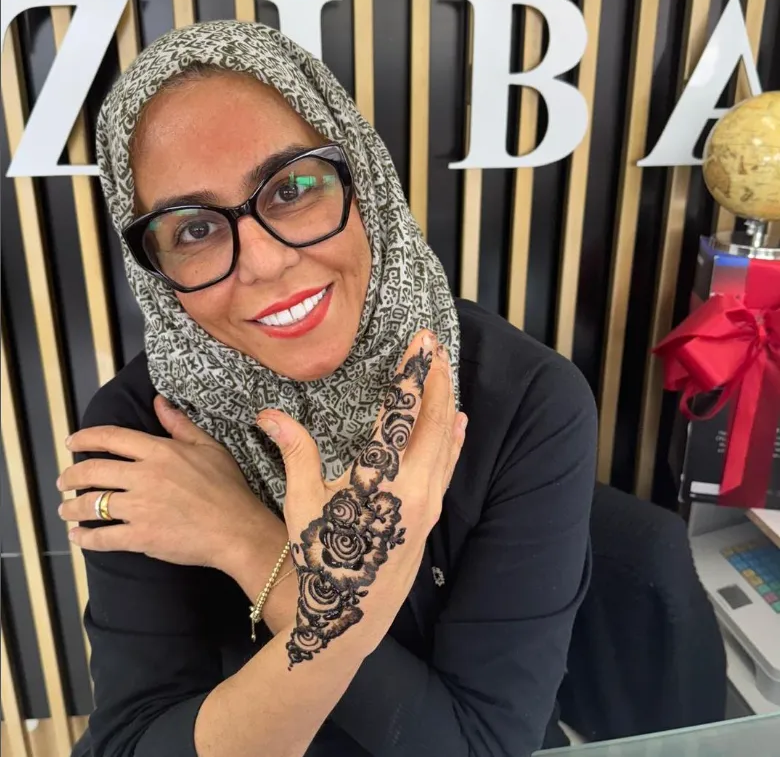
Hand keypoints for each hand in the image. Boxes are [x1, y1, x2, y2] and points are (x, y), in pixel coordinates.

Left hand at [58, 396, 284, 572]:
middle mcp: (144, 477)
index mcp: (160, 452)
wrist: (236, 529)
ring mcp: (140, 508)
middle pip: (94, 470)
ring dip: (71, 508)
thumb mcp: (210, 447)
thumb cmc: (228, 487)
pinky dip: (84, 538)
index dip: (86, 438)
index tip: (72, 442)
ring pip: (92, 505)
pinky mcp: (140, 537)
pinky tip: (78, 536)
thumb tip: (159, 401)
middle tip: (63, 481)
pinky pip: (102, 537)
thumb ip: (180, 425)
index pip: (112, 438)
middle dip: (71, 476)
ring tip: (65, 510)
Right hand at [256, 329, 466, 665]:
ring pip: (446, 440)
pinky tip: (459, 423)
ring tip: (446, 373)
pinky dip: (454, 439)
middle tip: (436, 347)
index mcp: (378, 477)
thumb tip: (269, 415)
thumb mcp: (302, 503)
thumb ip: (295, 452)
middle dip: (436, 379)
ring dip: (446, 403)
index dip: (413, 373)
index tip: (422, 343)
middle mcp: (412, 485)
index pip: (402, 412)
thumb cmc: (322, 558)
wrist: (351, 614)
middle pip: (434, 419)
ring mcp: (427, 502)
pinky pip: (448, 466)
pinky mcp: (431, 515)